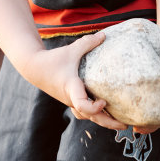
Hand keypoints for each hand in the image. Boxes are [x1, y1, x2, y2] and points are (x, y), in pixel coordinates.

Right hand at [12, 31, 141, 134]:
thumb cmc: (52, 59)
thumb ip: (88, 43)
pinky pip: (84, 113)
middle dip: (108, 123)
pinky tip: (107, 113)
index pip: (81, 106)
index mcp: (71, 88)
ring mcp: (70, 102)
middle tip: (126, 125)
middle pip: (90, 118)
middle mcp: (71, 99)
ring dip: (103, 121)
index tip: (104, 101)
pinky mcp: (70, 100)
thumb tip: (104, 35)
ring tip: (119, 122)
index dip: (94, 107)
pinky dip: (95, 115)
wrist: (33, 68)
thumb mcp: (71, 50)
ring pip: (88, 118)